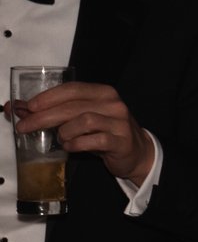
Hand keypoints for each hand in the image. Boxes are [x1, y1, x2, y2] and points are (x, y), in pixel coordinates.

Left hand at [9, 82, 152, 183]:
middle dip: (43, 116)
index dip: (48, 97)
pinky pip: (94, 141)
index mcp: (103, 93)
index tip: (27, 107)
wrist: (136, 153)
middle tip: (23, 127)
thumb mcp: (80, 119)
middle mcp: (113, 104)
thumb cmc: (104, 133)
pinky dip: (76, 144)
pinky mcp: (121, 142)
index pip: (72, 89)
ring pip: (84, 121)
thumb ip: (52, 112)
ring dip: (64, 132)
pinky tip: (71, 147)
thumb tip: (17, 108)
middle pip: (73, 107)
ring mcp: (119, 123)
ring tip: (61, 139)